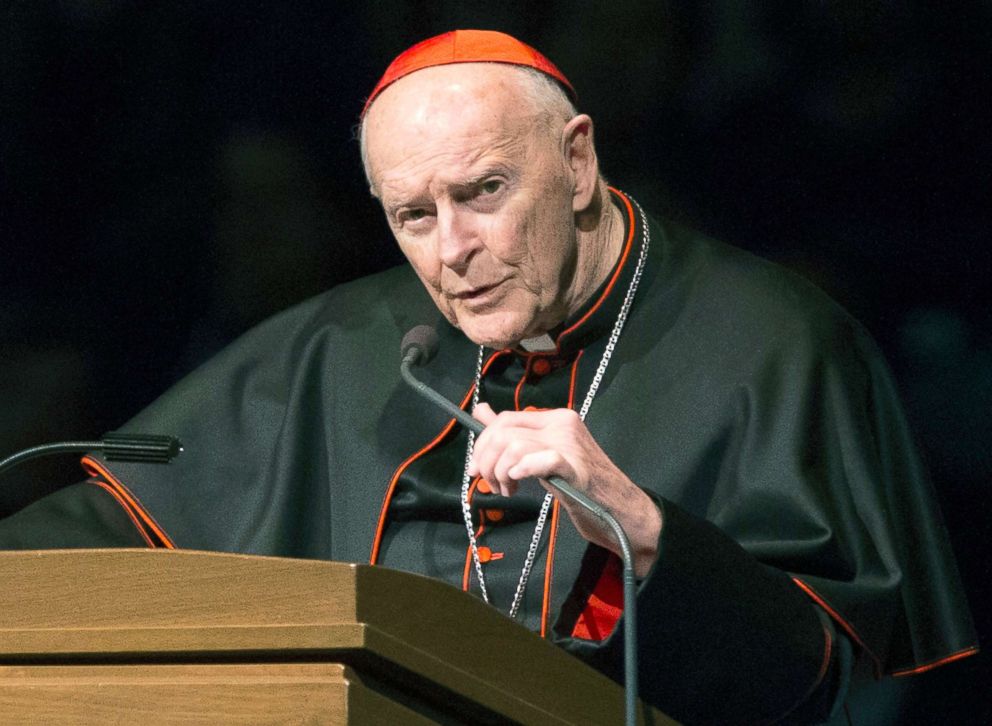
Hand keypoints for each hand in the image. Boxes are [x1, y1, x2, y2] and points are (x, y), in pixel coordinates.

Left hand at [467, 403, 661, 576]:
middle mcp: (563, 424)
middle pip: (504, 431)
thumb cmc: (580, 485)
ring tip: (508, 489)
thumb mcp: (542, 454)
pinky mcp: (576, 468)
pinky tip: (519, 481)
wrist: (619, 509)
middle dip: (486, 460)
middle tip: (490, 483)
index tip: (476, 468)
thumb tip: (481, 411)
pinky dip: (522, 469)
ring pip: (514, 445)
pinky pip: (541, 459)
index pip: (505, 419)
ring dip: (500, 472)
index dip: (483, 444)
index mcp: (555, 418)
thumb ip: (513, 433)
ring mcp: (571, 445)